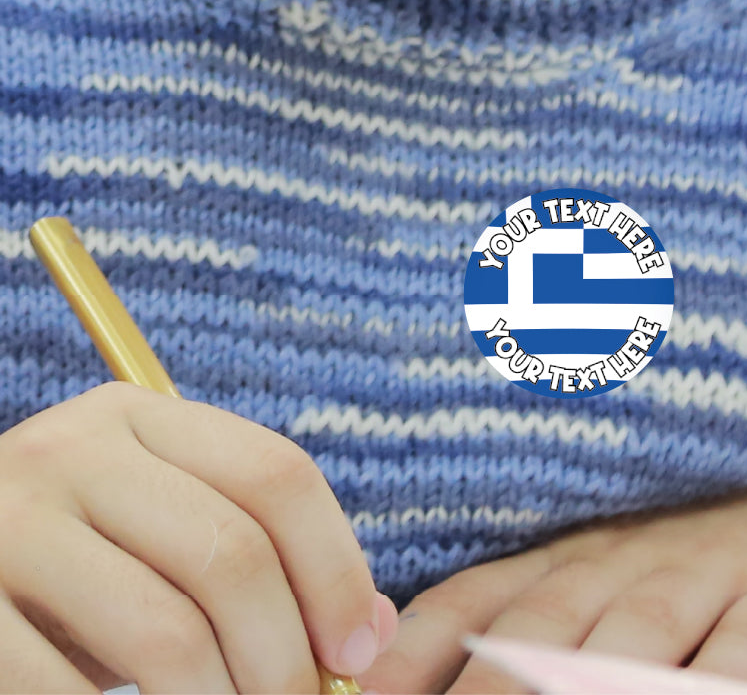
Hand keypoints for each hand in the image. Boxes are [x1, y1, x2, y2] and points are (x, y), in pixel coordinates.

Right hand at [0, 381, 396, 692]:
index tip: (358, 650)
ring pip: (167, 633)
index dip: (337, 569)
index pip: (278, 474)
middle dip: (286, 657)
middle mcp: (75, 450)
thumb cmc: (74, 570)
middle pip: (233, 554)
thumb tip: (372, 630)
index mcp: (141, 417)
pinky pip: (71, 692)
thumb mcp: (162, 535)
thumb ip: (261, 560)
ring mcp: (9, 522)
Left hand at [359, 478, 746, 693]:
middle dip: (487, 690)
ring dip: (585, 690)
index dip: (417, 655)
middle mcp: (619, 564)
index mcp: (563, 558)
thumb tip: (399, 675)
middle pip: (541, 632)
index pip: (474, 602)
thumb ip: (510, 622)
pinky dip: (714, 683)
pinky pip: (744, 650)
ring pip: (632, 639)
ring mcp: (700, 576)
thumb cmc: (675, 555)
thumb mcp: (588, 574)